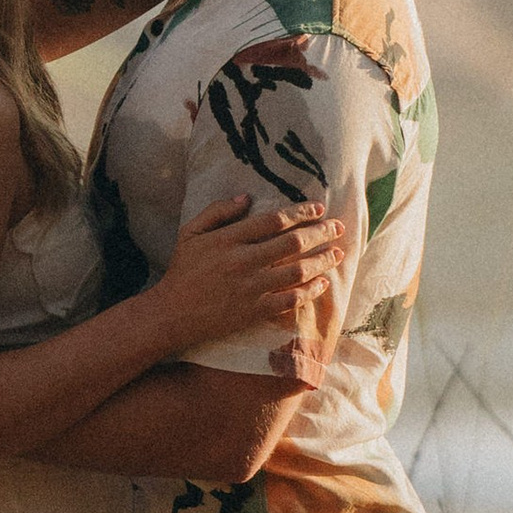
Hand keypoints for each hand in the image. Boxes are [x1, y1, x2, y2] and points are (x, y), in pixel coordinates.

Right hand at [154, 196, 343, 355]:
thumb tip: (247, 198)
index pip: (273, 221)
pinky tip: (323, 283)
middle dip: (320, 233)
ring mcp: (251, 289)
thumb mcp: (191, 232)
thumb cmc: (183, 270)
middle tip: (339, 227)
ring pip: (297, 271)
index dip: (300, 212)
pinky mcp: (255, 311)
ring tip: (338, 253)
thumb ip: (217, 211)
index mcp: (228, 239)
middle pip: (292, 243)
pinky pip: (290, 300)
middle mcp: (243, 262)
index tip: (319, 208)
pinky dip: (310, 291)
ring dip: (322, 261)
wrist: (173, 313)